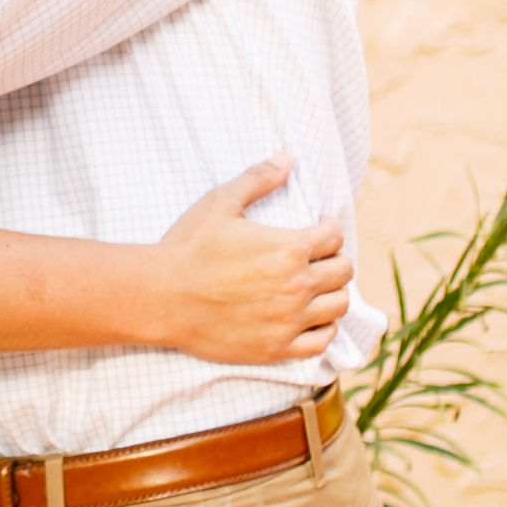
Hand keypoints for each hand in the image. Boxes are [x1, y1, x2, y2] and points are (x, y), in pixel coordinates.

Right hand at [151, 160, 352, 367]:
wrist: (162, 297)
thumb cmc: (190, 247)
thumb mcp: (220, 202)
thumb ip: (258, 179)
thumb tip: (286, 158)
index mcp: (290, 249)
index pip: (334, 235)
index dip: (329, 225)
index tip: (319, 224)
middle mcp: (298, 286)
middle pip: (343, 271)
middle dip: (334, 257)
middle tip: (317, 255)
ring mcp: (290, 321)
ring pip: (338, 306)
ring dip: (332, 292)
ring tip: (316, 285)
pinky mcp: (277, 348)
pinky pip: (321, 342)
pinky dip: (324, 329)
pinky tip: (311, 318)